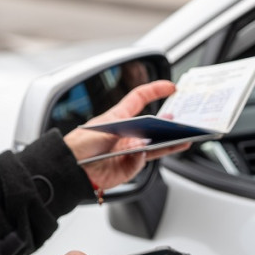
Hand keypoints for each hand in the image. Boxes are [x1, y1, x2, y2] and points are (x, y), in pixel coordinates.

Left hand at [62, 80, 190, 190]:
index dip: (155, 90)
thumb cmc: (80, 143)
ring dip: (170, 143)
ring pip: (156, 146)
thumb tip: (145, 141)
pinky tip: (142, 155)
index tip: (171, 87)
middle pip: (154, 126)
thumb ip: (127, 134)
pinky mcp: (129, 167)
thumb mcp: (104, 130)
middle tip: (184, 121)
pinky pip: (141, 163)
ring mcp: (130, 150)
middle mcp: (128, 133)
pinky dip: (142, 159)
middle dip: (170, 123)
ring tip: (184, 139)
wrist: (70, 167)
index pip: (140, 98)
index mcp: (120, 117)